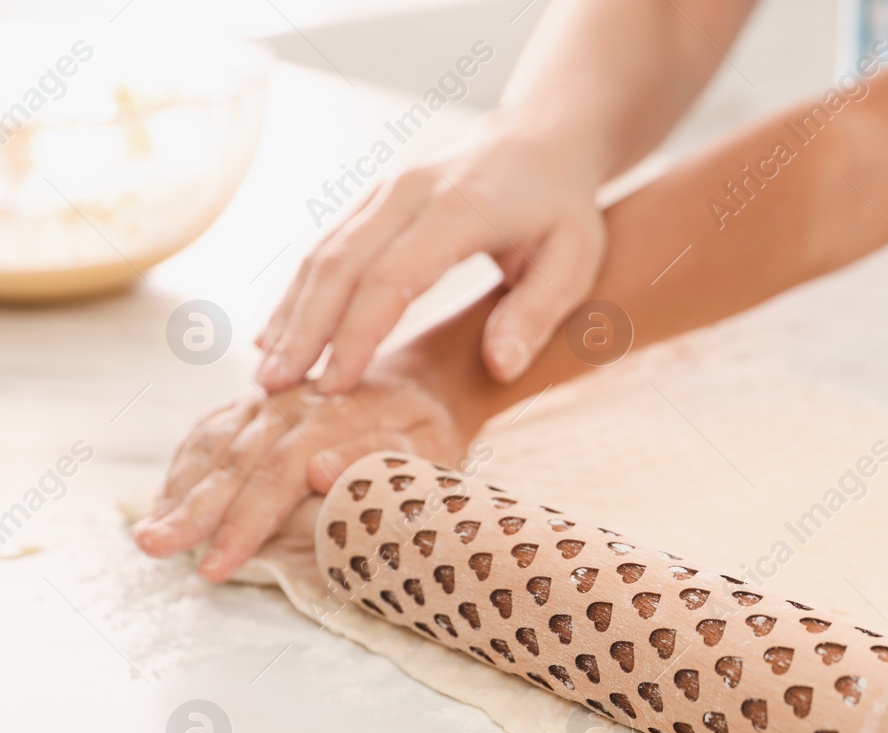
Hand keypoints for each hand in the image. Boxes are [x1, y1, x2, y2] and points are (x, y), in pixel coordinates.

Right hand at [132, 371, 468, 581]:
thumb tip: (320, 471)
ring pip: (213, 446)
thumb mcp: (424, 449)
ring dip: (177, 492)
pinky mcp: (256, 405)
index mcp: (333, 416)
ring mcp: (269, 401)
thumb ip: (376, 458)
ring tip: (147, 536)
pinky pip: (210, 432)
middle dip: (192, 512)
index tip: (216, 565)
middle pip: (234, 461)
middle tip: (155, 549)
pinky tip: (164, 501)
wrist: (422, 383)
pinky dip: (184, 466)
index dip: (243, 523)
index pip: (278, 473)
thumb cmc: (428, 432)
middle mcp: (292, 403)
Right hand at [255, 118, 604, 393]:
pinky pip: (326, 248)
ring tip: (267, 373)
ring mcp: (384, 193)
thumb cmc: (562, 212)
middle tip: (273, 388)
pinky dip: (299, 293)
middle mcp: (409, 193)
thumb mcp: (574, 262)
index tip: (334, 385)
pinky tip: (278, 334)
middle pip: (340, 264)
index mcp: (459, 209)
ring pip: (322, 254)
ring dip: (291, 314)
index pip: (392, 276)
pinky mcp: (372, 202)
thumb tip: (500, 367)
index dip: (357, 333)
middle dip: (304, 329)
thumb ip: (537, 313)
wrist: (540, 144)